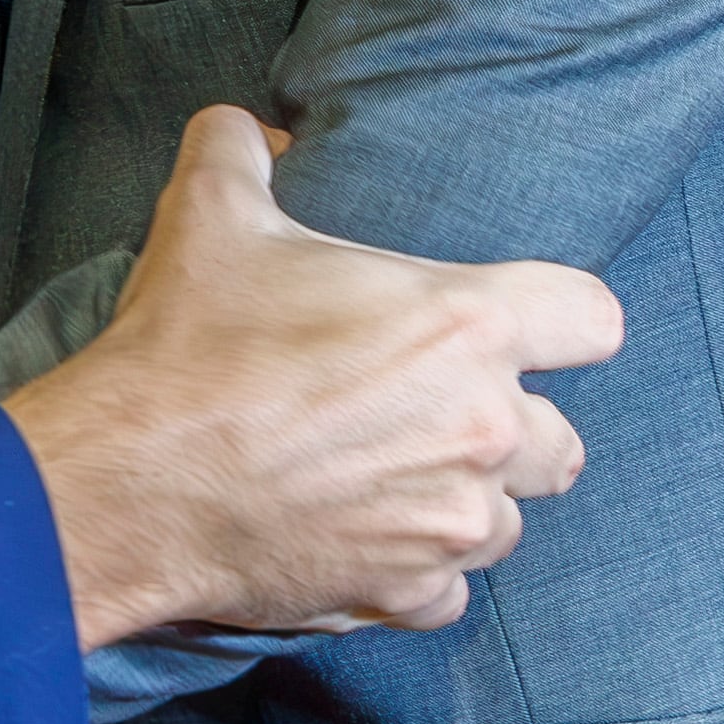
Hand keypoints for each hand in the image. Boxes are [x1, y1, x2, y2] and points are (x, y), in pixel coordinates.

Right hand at [0, 106, 618, 645]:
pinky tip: (361, 536)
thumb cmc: (184, 349)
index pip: (594, 319)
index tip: (513, 328)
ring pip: (510, 519)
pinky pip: (452, 590)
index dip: (559, 321)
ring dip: (465, 502)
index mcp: (465, 326)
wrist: (129, 484)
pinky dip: (416, 570)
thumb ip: (242, 151)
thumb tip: (253, 130)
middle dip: (508, 427)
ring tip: (392, 477)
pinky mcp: (411, 593)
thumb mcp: (209, 216)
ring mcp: (453, 522)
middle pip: (564, 438)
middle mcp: (484, 429)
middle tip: (430, 412)